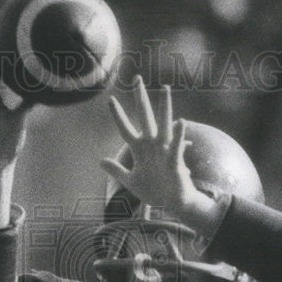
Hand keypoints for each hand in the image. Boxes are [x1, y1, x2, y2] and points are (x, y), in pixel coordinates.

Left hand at [100, 77, 220, 235]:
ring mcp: (164, 151)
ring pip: (164, 124)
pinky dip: (179, 135)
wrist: (171, 202)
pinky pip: (177, 146)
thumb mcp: (130, 180)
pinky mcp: (175, 161)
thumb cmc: (154, 189)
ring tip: (165, 89)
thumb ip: (116, 170)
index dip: (118, 115)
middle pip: (144, 118)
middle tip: (137, 79)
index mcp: (140, 149)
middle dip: (140, 99)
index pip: (125, 129)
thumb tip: (101, 161)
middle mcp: (152, 145)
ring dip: (164, 107)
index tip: (110, 99)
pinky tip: (181, 122)